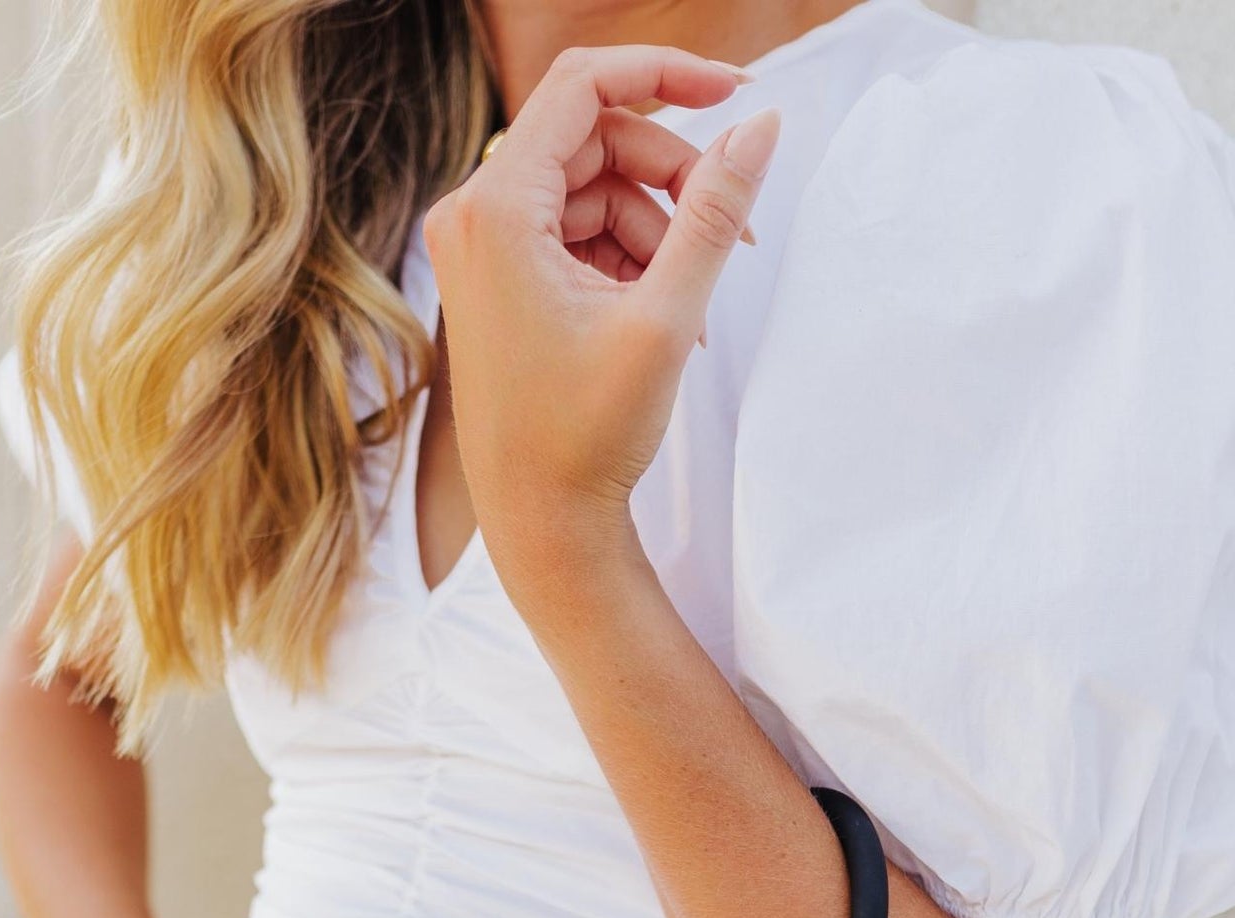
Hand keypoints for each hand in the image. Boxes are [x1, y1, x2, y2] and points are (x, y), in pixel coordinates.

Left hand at [423, 46, 781, 609]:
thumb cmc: (586, 438)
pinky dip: (626, 262)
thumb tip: (762, 124)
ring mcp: (479, 251)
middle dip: (671, 177)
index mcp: (496, 211)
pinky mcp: (496, 281)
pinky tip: (662, 318)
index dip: (668, 73)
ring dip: (656, 232)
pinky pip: (574, 234)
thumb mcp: (667, 315)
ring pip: (592, 190)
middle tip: (731, 229)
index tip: (738, 92)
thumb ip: (716, 211)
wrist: (540, 527)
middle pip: (594, 140)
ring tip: (693, 307)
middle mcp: (471, 217)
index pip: (584, 86)